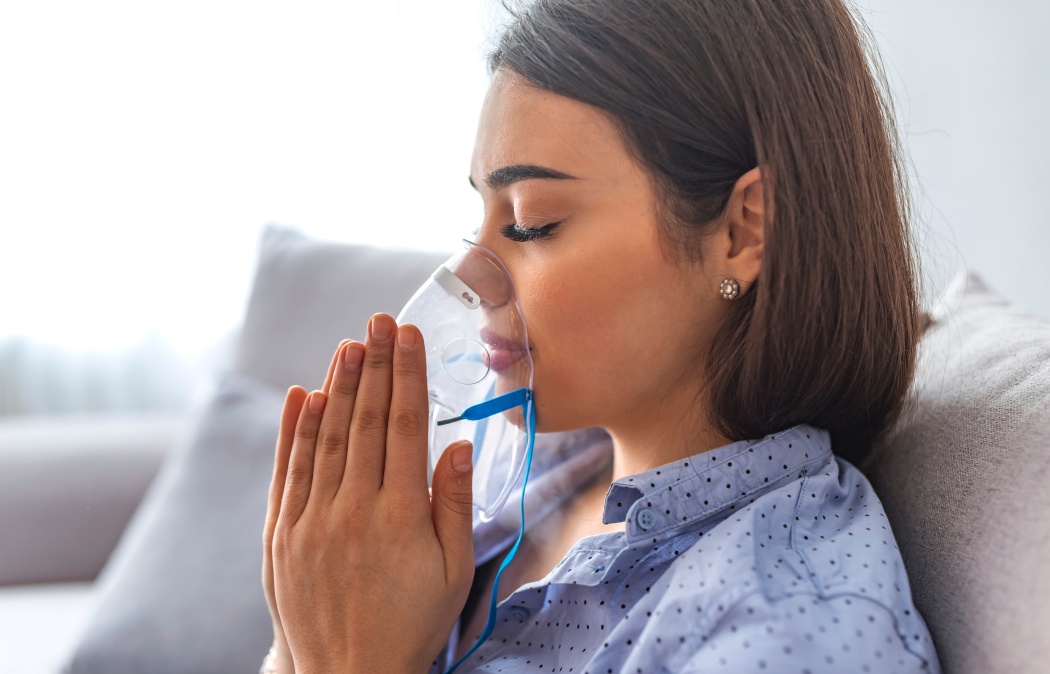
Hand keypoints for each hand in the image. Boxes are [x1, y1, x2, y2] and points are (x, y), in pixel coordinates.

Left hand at [271, 314, 475, 672]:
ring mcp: (310, 521)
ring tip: (348, 346)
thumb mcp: (453, 572)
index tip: (407, 335)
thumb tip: (458, 445)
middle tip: (378, 321)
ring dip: (337, 386)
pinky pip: (288, 472)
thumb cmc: (412, 623)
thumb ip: (454, 505)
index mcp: (400, 516)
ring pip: (324, 438)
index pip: (403, 427)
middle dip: (373, 365)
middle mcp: (352, 510)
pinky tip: (303, 395)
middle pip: (363, 422)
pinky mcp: (281, 536)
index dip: (406, 376)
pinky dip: (294, 431)